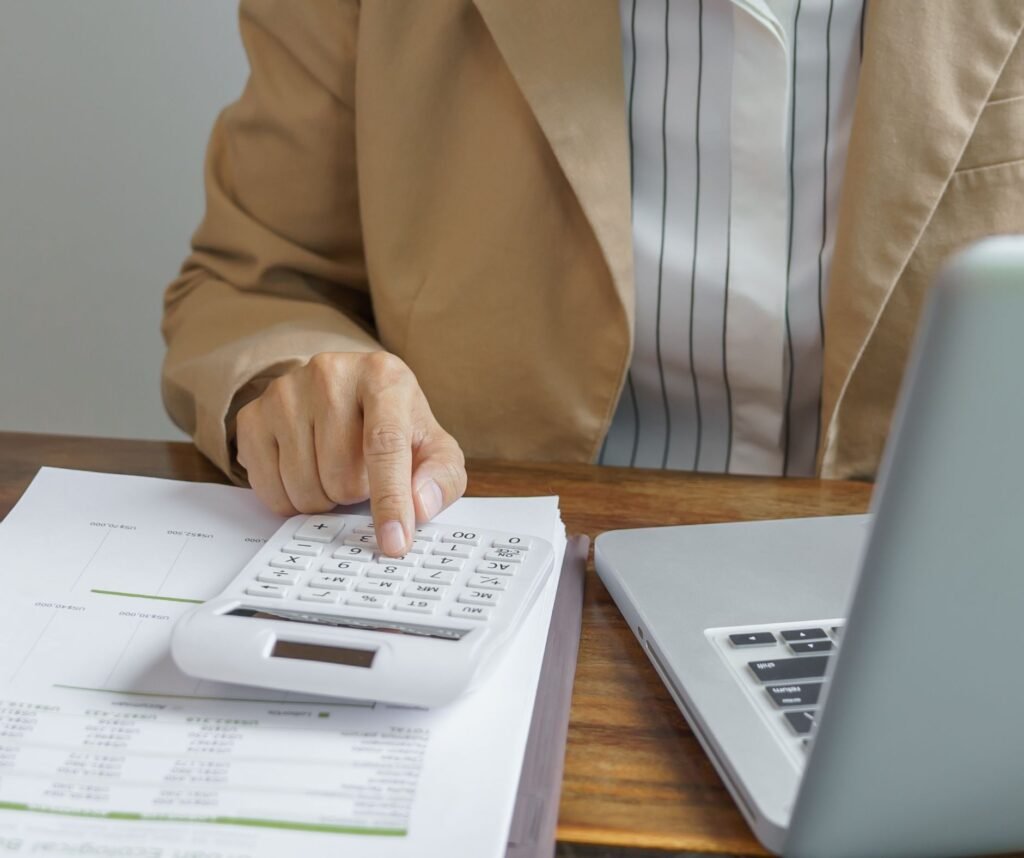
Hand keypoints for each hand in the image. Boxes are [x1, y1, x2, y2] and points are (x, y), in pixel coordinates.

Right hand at [235, 351, 466, 555]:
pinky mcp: (253, 415)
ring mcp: (285, 392)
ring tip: (335, 468)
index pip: (384, 444)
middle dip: (356, 493)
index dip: (391, 500)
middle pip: (340, 476)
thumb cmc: (394, 424)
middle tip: (362, 472)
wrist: (346, 394)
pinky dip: (293, 499)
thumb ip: (442, 477)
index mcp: (383, 376)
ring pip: (304, 488)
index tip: (395, 542)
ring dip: (326, 498)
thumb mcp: (432, 447)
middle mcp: (330, 373)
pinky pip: (270, 491)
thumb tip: (421, 506)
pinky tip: (308, 471)